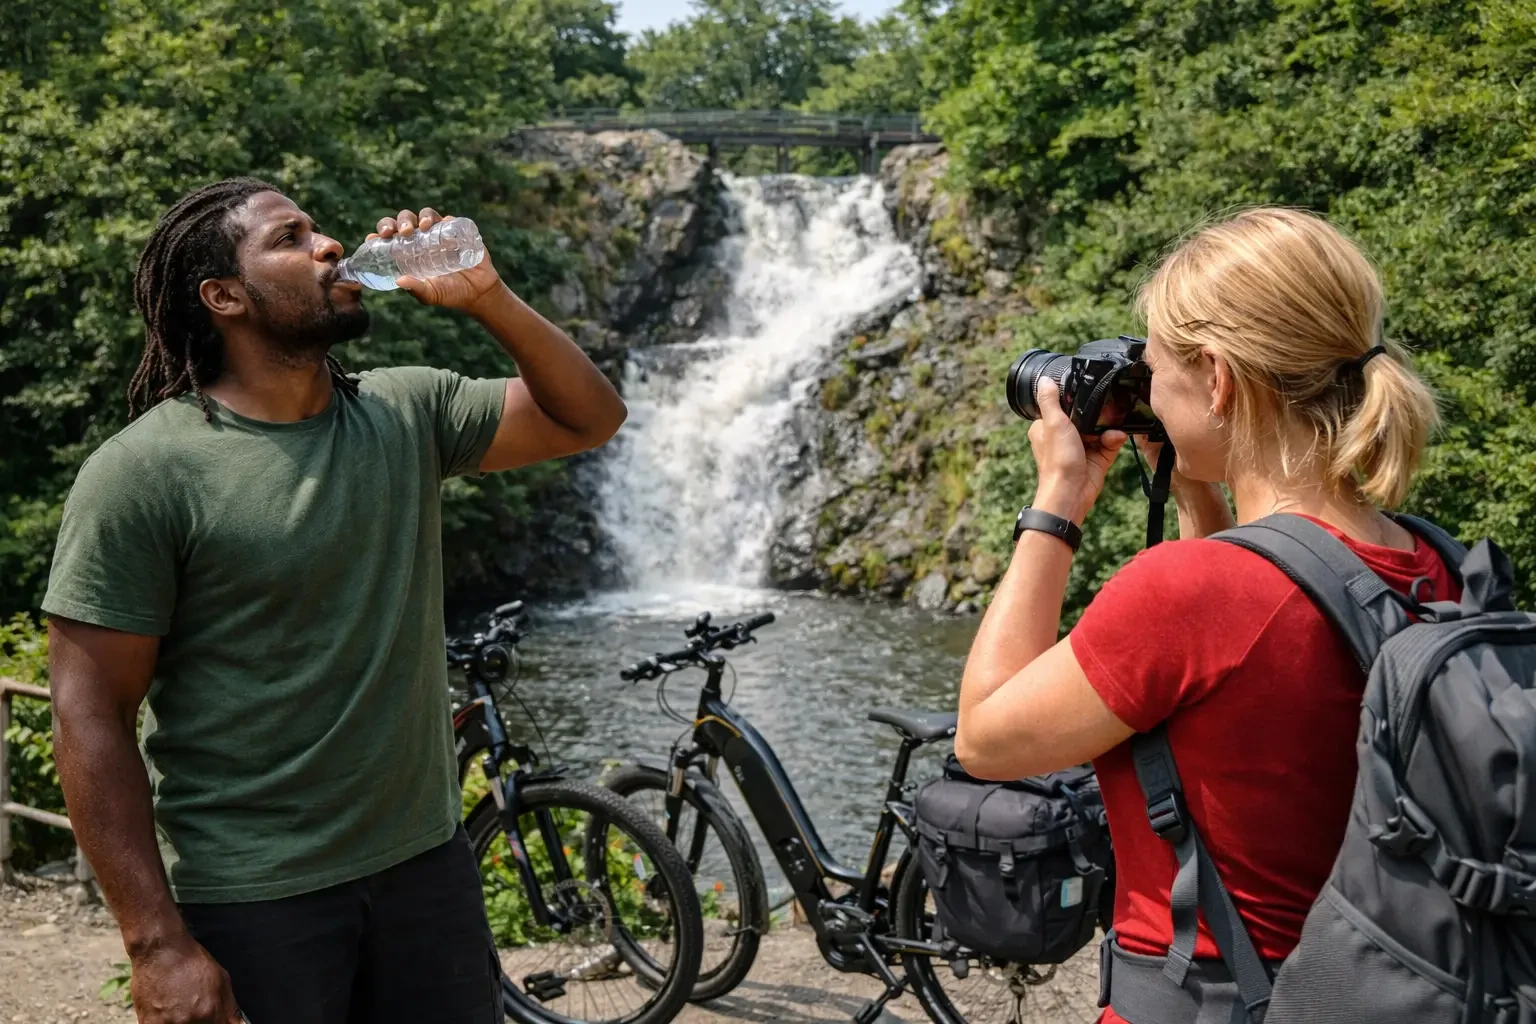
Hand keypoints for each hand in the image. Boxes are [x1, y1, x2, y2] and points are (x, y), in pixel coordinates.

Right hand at [130, 934, 242, 1023]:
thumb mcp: (221, 980)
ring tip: (178, 1007)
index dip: (217, 1023)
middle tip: (192, 1008)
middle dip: (199, 1021)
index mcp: (210, 1012)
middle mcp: (189, 1021)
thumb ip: (231, 1008)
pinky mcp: (148, 1023)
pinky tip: (166, 1011)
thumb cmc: (192, 961)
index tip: (213, 1019)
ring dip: (180, 1022)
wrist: (161, 951)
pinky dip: (164, 1022)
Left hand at [372, 207, 504, 313]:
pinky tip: (442, 224)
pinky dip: (444, 219)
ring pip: (425, 215)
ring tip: (422, 227)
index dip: (381, 233)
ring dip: (421, 217)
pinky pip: (449, 219)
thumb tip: (400, 281)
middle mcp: (421, 239)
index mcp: (408, 251)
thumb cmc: (450, 293)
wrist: (478, 292)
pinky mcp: (458, 231)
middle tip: (402, 232)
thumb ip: (416, 289)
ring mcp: (440, 233)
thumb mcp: (431, 294)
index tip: (376, 238)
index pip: (390, 236)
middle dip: (399, 222)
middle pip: (405, 221)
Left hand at [1027, 377, 1127, 524]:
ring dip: (1108, 427)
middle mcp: (1063, 436)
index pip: (1061, 406)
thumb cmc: (1058, 461)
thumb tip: (1043, 380)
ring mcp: (1081, 448)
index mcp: (1046, 428)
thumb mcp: (1053, 424)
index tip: (1087, 392)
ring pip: (1100, 428)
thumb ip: (1050, 401)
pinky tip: (1115, 438)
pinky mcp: (1097, 458)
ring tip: (1110, 429)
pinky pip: (1110, 442)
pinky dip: (1114, 439)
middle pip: (1084, 416)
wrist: (1072, 493)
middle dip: (1097, 414)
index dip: (1073, 400)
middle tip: (1105, 408)